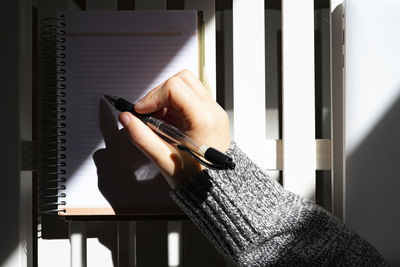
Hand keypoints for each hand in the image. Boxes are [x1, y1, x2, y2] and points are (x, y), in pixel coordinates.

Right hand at [118, 70, 230, 188]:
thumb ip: (142, 137)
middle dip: (160, 92)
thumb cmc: (194, 176)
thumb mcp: (164, 159)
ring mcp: (214, 110)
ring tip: (159, 118)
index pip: (174, 88)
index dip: (153, 97)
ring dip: (168, 96)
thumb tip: (126, 118)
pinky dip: (175, 103)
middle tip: (148, 112)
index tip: (141, 111)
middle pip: (182, 79)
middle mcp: (212, 110)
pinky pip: (191, 96)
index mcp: (204, 119)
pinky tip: (168, 122)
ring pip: (188, 84)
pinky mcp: (211, 113)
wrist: (214, 185)